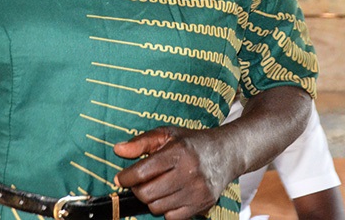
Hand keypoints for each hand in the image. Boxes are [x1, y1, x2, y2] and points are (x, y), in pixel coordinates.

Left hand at [114, 126, 237, 219]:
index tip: (121, 178)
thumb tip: (118, 150)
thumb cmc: (191, 143)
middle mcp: (189, 172)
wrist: (226, 154)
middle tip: (140, 183)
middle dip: (138, 189)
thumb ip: (141, 142)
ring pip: (158, 207)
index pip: (143, 171)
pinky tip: (170, 196)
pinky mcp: (203, 204)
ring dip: (151, 200)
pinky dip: (166, 209)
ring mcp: (197, 190)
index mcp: (178, 152)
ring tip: (157, 187)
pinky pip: (172, 217)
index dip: (126, 177)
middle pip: (147, 194)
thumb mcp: (166, 134)